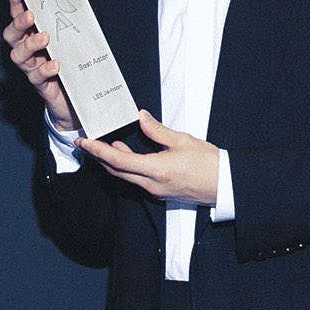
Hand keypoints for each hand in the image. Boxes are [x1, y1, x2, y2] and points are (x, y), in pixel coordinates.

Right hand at [3, 0, 78, 130]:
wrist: (77, 101)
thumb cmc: (72, 66)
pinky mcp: (42, 86)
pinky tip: (55, 65)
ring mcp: (33, 69)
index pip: (21, 17)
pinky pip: (37, 77)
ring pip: (19, 56)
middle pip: (12, 36)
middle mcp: (29, 52)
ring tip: (45, 38)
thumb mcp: (71, 42)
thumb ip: (69, 25)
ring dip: (30, 44)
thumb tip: (76, 0)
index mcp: (33, 37)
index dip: (16, 3)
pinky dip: (44, 69)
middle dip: (18, 23)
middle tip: (31, 16)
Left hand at [76, 111, 218, 203]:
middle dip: (98, 156)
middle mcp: (152, 184)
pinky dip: (125, 167)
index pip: (118, 161)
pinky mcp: (160, 192)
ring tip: (101, 146)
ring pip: (125, 176)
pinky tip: (124, 155)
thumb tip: (141, 117)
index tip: (84, 142)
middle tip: (85, 143)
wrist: (224, 185)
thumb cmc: (209, 163)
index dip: (98, 151)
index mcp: (157, 169)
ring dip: (111, 162)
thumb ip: (158, 130)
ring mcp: (155, 191)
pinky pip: (135, 180)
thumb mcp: (183, 140)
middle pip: (116, 171)